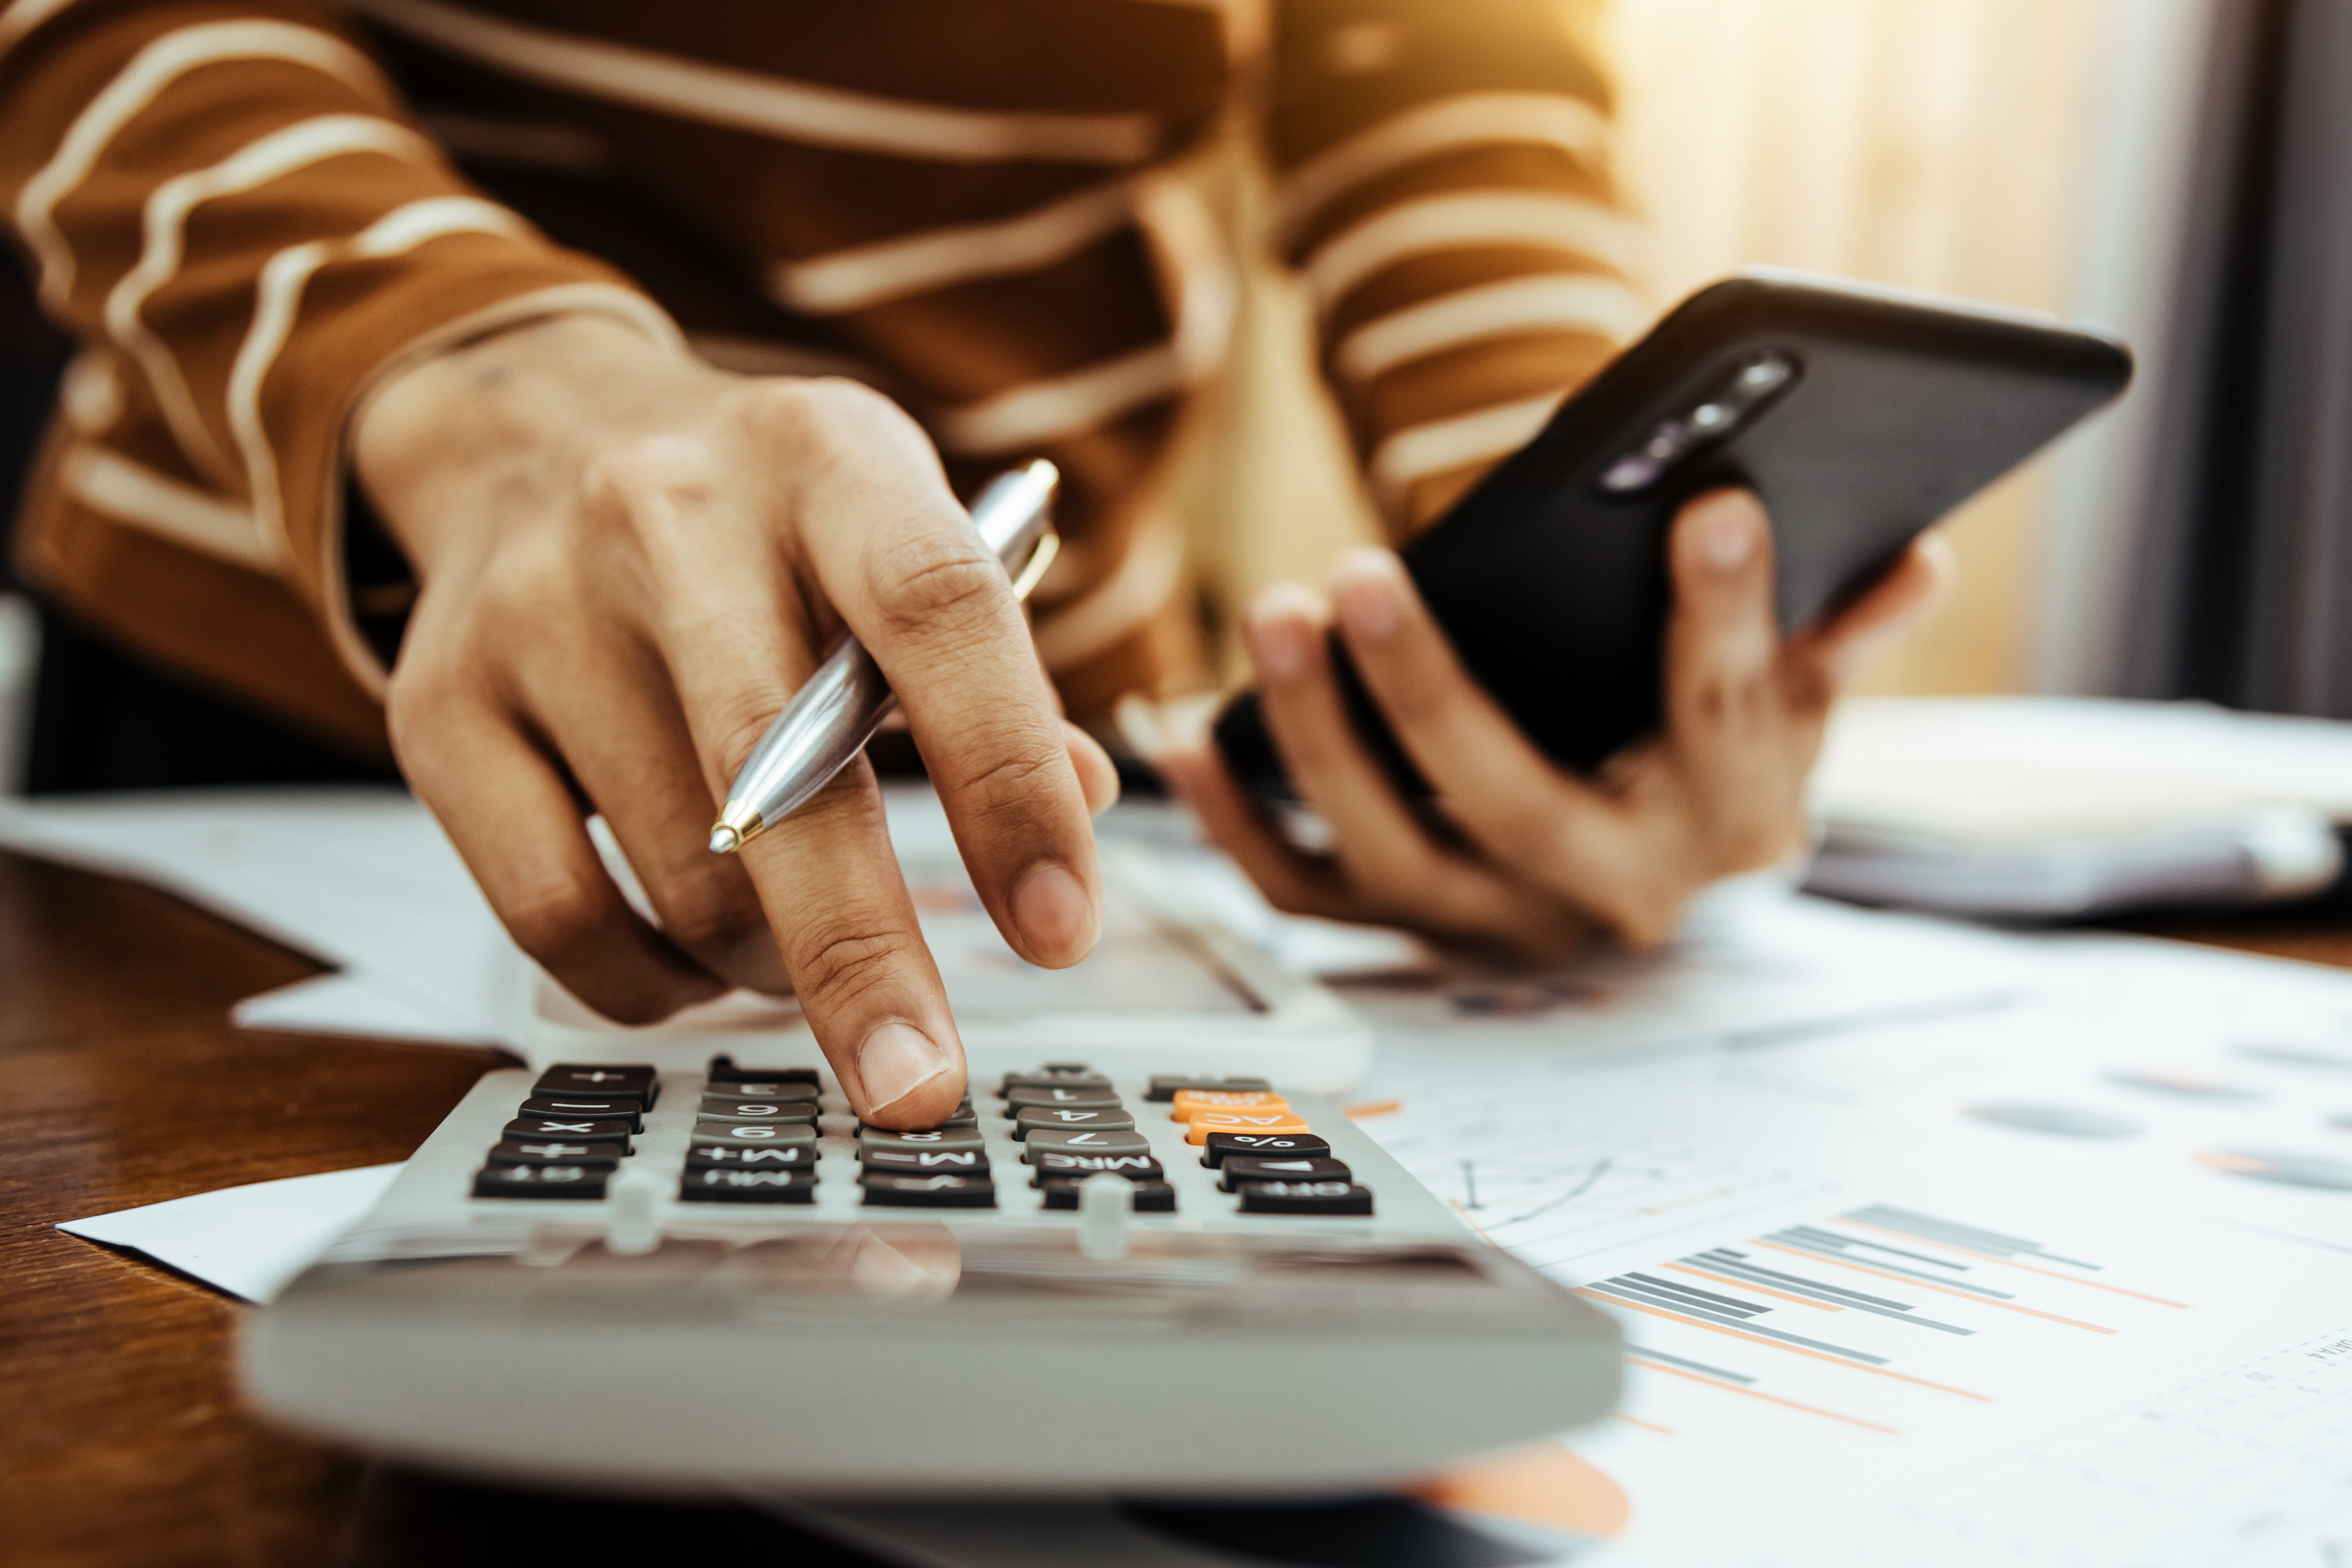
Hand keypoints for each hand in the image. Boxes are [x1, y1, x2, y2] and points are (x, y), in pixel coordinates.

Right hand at [355, 315, 1116, 1126]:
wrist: (536, 428)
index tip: (1059, 930)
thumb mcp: (895, 522)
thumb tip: (1083, 802)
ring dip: (771, 964)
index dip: (1011, 783)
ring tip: (805, 953)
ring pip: (682, 876)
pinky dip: (649, 984)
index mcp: (822, 461)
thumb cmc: (759, 507)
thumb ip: (992, 666)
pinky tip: (698, 966)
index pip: (938, 617)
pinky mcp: (439, 709)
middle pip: (779, 781)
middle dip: (864, 962)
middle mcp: (666, 520)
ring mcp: (537, 614)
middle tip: (920, 1086)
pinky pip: (554, 918)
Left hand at [1155, 489, 1948, 957]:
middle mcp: (1610, 894)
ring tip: (1272, 615)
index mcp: (1730, 824)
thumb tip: (1910, 558)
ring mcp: (1497, 923)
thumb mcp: (1793, 695)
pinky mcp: (1409, 929)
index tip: (1710, 502)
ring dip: (1313, 740)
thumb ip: (1834, 631)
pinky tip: (1180, 729)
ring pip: (1388, 852)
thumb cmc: (1719, 751)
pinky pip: (1301, 889)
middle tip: (1360, 573)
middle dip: (1429, 691)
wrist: (1663, 874)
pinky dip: (1231, 817)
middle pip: (1509, 802)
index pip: (1722, 712)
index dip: (1723, 610)